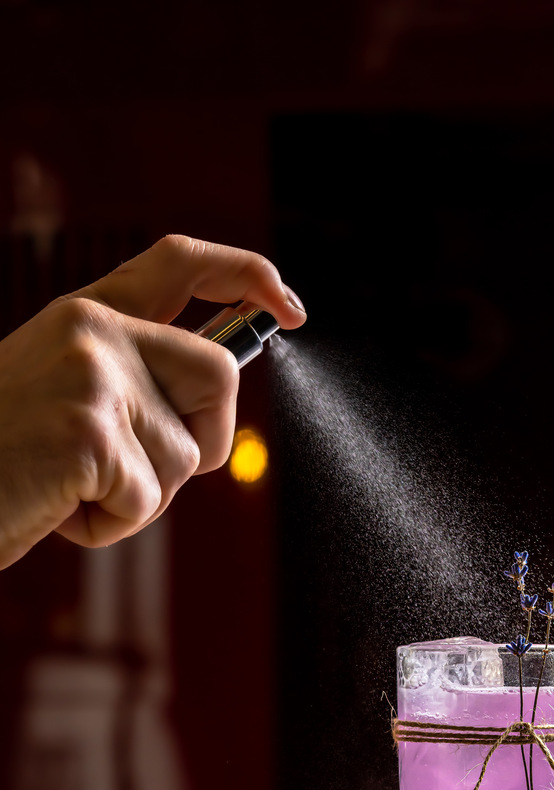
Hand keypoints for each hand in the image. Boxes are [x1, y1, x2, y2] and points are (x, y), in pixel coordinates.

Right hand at [0, 234, 305, 567]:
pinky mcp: (89, 431)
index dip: (247, 277)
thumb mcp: (62, 399)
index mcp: (85, 315)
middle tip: (138, 471)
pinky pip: (147, 499)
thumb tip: (209, 414)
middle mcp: (92, 329)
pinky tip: (54, 508)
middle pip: (221, 376)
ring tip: (68, 488)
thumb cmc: (0, 460)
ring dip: (139, 498)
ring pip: (187, 456)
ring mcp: (91, 375)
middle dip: (205, 441)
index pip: (181, 265)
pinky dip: (108, 525)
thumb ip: (131, 385)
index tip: (289, 308)